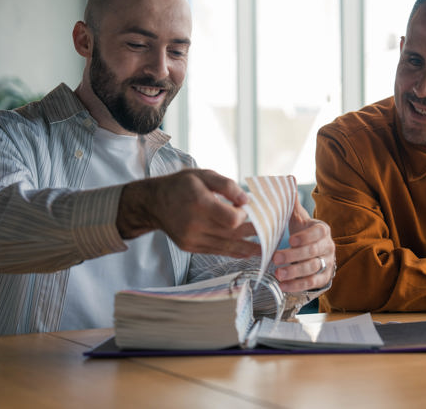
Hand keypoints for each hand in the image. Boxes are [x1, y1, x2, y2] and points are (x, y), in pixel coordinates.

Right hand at [116, 169, 260, 257]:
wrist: (153, 203)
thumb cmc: (181, 185)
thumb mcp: (204, 175)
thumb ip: (227, 185)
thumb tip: (247, 200)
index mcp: (199, 203)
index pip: (232, 219)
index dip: (245, 216)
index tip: (249, 209)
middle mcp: (194, 224)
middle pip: (232, 234)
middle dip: (254, 234)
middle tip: (272, 232)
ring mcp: (192, 238)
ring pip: (226, 246)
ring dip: (248, 248)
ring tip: (266, 248)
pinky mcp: (190, 247)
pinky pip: (216, 251)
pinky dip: (233, 252)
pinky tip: (247, 252)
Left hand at [271, 201, 334, 292]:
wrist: (315, 253)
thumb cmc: (303, 233)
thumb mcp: (298, 218)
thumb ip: (293, 202)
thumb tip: (289, 179)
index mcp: (322, 230)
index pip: (318, 232)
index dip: (305, 237)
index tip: (291, 240)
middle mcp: (328, 246)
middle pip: (312, 252)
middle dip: (293, 256)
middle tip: (276, 258)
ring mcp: (327, 263)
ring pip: (312, 269)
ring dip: (295, 272)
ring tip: (278, 275)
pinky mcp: (324, 278)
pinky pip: (312, 283)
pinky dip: (298, 286)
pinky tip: (283, 286)